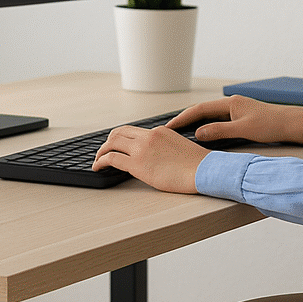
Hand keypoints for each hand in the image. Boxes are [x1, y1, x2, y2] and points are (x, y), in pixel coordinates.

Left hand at [92, 125, 206, 193]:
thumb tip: (155, 156)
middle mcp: (148, 136)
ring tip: (98, 160)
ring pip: (112, 143)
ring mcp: (142, 149)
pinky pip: (112, 158)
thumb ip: (164, 146)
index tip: (117, 145)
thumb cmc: (197, 165)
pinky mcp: (137, 164)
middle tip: (103, 151)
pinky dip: (101, 161)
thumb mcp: (179, 146)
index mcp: (159, 131)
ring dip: (101, 151)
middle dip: (108, 141)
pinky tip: (98, 167)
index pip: (134, 131)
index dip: (121, 138)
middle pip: (118, 132)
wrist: (204, 170)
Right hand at [168, 95, 302, 144]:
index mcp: (230, 103)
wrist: (290, 123)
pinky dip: (206, 126)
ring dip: (194, 122)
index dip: (183, 118)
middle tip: (169, 130)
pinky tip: (201, 134)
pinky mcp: (240, 117)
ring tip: (179, 132)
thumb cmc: (271, 125)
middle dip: (184, 119)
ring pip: (209, 115)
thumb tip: (198, 133)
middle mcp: (231, 104)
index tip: (169, 126)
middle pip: (202, 110)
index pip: (200, 109)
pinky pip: (217, 120)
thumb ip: (219, 131)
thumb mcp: (243, 129)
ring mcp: (235, 110)